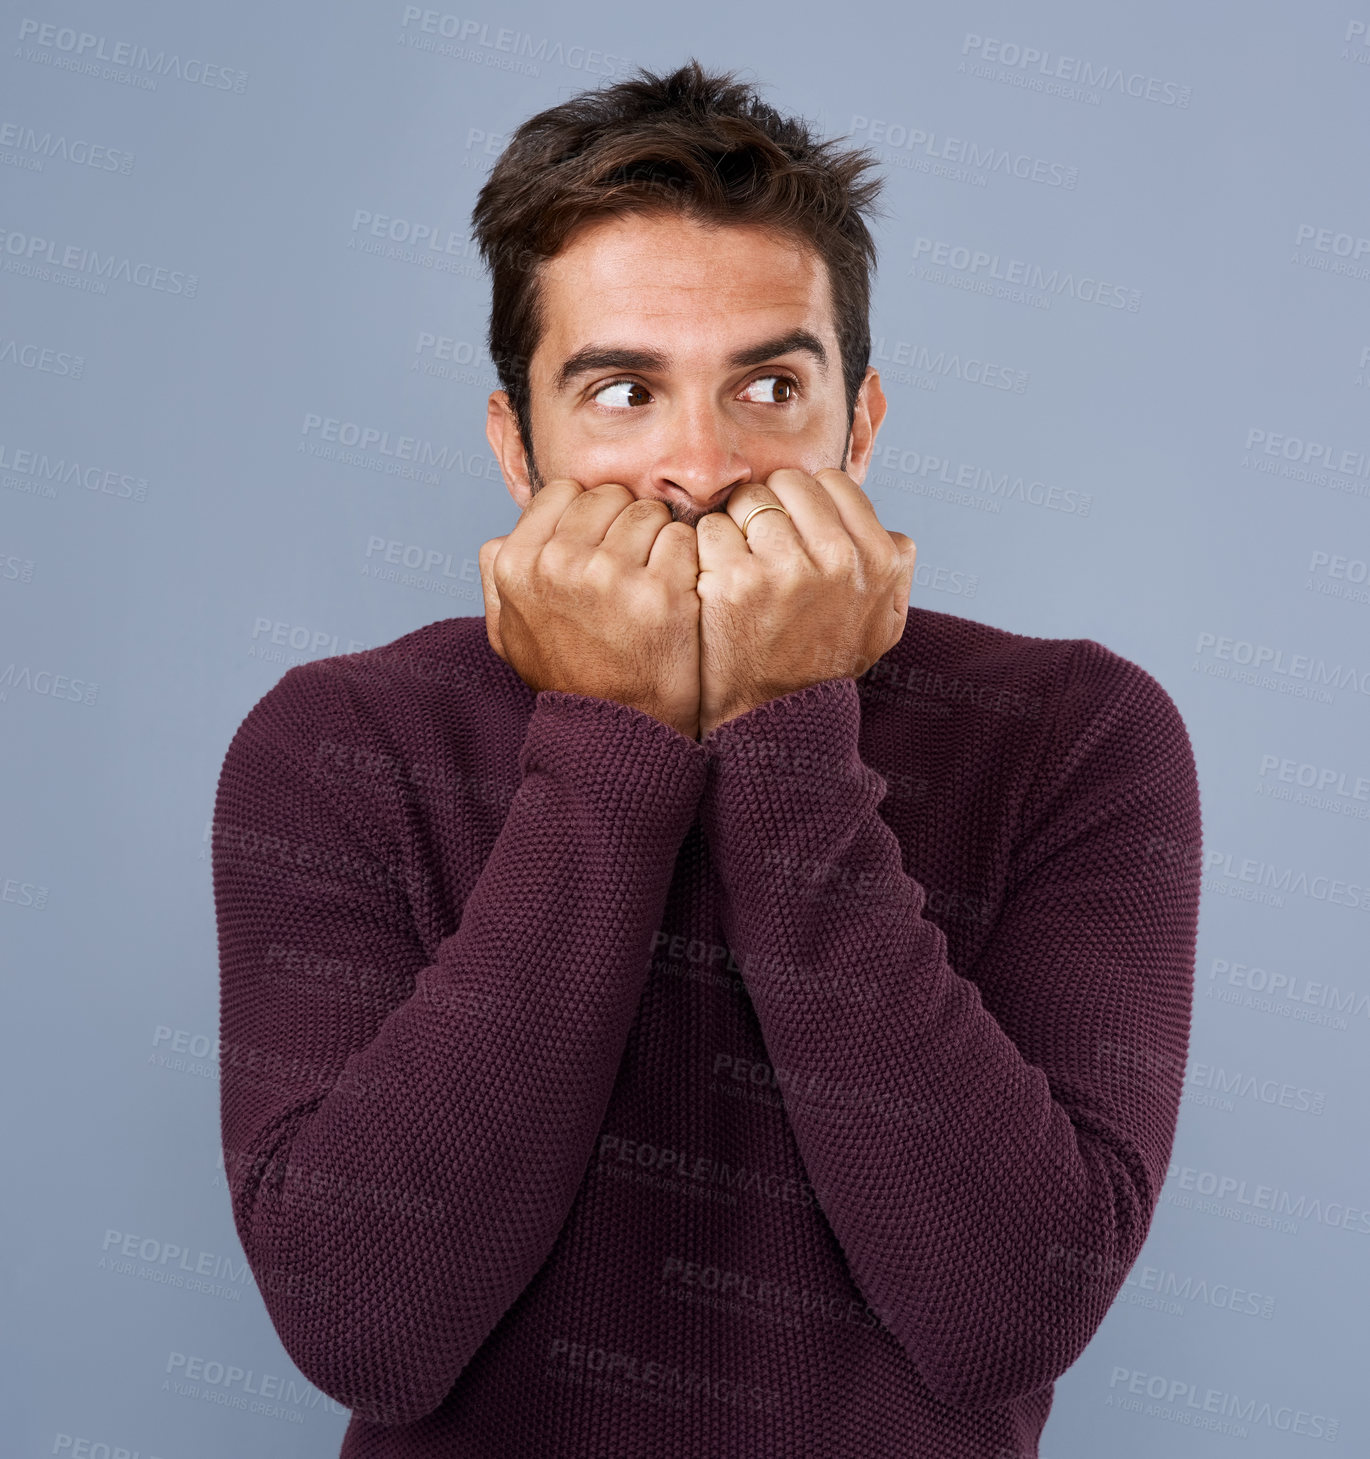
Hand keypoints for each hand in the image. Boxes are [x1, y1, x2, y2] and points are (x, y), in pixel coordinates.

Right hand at [478, 479, 702, 739]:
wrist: (616, 730)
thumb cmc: (567, 676)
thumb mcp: (508, 632)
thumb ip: (497, 579)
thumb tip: (500, 538)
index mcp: (517, 564)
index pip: (565, 491)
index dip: (589, 516)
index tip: (599, 548)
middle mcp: (558, 563)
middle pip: (611, 496)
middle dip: (626, 524)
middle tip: (632, 567)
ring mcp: (610, 576)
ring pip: (650, 513)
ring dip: (659, 541)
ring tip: (653, 582)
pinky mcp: (661, 592)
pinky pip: (683, 539)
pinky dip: (687, 561)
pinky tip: (677, 593)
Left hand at [694, 467, 915, 736]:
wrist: (773, 718)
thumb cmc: (824, 666)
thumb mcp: (883, 624)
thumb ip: (896, 572)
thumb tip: (891, 532)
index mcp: (878, 559)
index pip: (832, 483)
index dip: (806, 501)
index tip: (794, 530)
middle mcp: (838, 559)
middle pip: (787, 483)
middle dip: (769, 507)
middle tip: (760, 546)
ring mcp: (785, 568)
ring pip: (747, 500)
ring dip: (735, 527)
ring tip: (738, 565)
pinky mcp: (734, 581)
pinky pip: (709, 528)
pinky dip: (704, 550)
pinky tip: (713, 581)